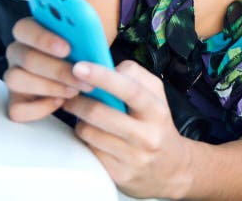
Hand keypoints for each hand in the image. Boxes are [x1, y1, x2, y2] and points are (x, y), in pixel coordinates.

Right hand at [4, 17, 92, 121]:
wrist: (87, 72)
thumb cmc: (84, 50)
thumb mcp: (86, 37)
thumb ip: (82, 31)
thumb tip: (86, 31)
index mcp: (30, 30)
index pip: (24, 29)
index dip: (44, 39)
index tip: (67, 49)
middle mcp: (17, 52)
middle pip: (27, 58)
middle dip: (57, 70)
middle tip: (82, 77)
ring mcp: (15, 76)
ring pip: (17, 81)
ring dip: (50, 87)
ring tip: (75, 90)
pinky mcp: (17, 101)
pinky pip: (16, 109)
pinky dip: (38, 108)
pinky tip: (60, 102)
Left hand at [63, 60, 192, 198]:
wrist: (172, 168)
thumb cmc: (158, 126)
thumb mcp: (157, 97)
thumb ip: (135, 76)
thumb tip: (108, 68)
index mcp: (157, 111)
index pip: (129, 89)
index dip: (102, 77)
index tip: (80, 67)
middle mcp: (147, 135)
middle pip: (99, 113)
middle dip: (77, 101)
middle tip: (68, 93)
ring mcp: (133, 158)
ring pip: (89, 133)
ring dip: (79, 121)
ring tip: (85, 116)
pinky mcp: (119, 175)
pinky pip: (89, 151)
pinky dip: (86, 139)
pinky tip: (93, 135)